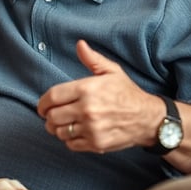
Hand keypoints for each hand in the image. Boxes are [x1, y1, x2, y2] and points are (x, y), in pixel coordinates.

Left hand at [37, 40, 161, 152]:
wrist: (148, 118)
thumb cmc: (127, 93)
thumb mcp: (112, 71)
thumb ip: (92, 59)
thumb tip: (79, 44)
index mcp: (87, 89)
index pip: (52, 97)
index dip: (42, 103)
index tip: (42, 106)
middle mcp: (87, 110)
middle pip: (52, 117)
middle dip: (48, 117)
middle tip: (52, 116)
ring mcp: (92, 128)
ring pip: (59, 132)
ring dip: (57, 129)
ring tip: (62, 124)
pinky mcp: (96, 144)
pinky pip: (71, 144)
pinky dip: (69, 140)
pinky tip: (75, 132)